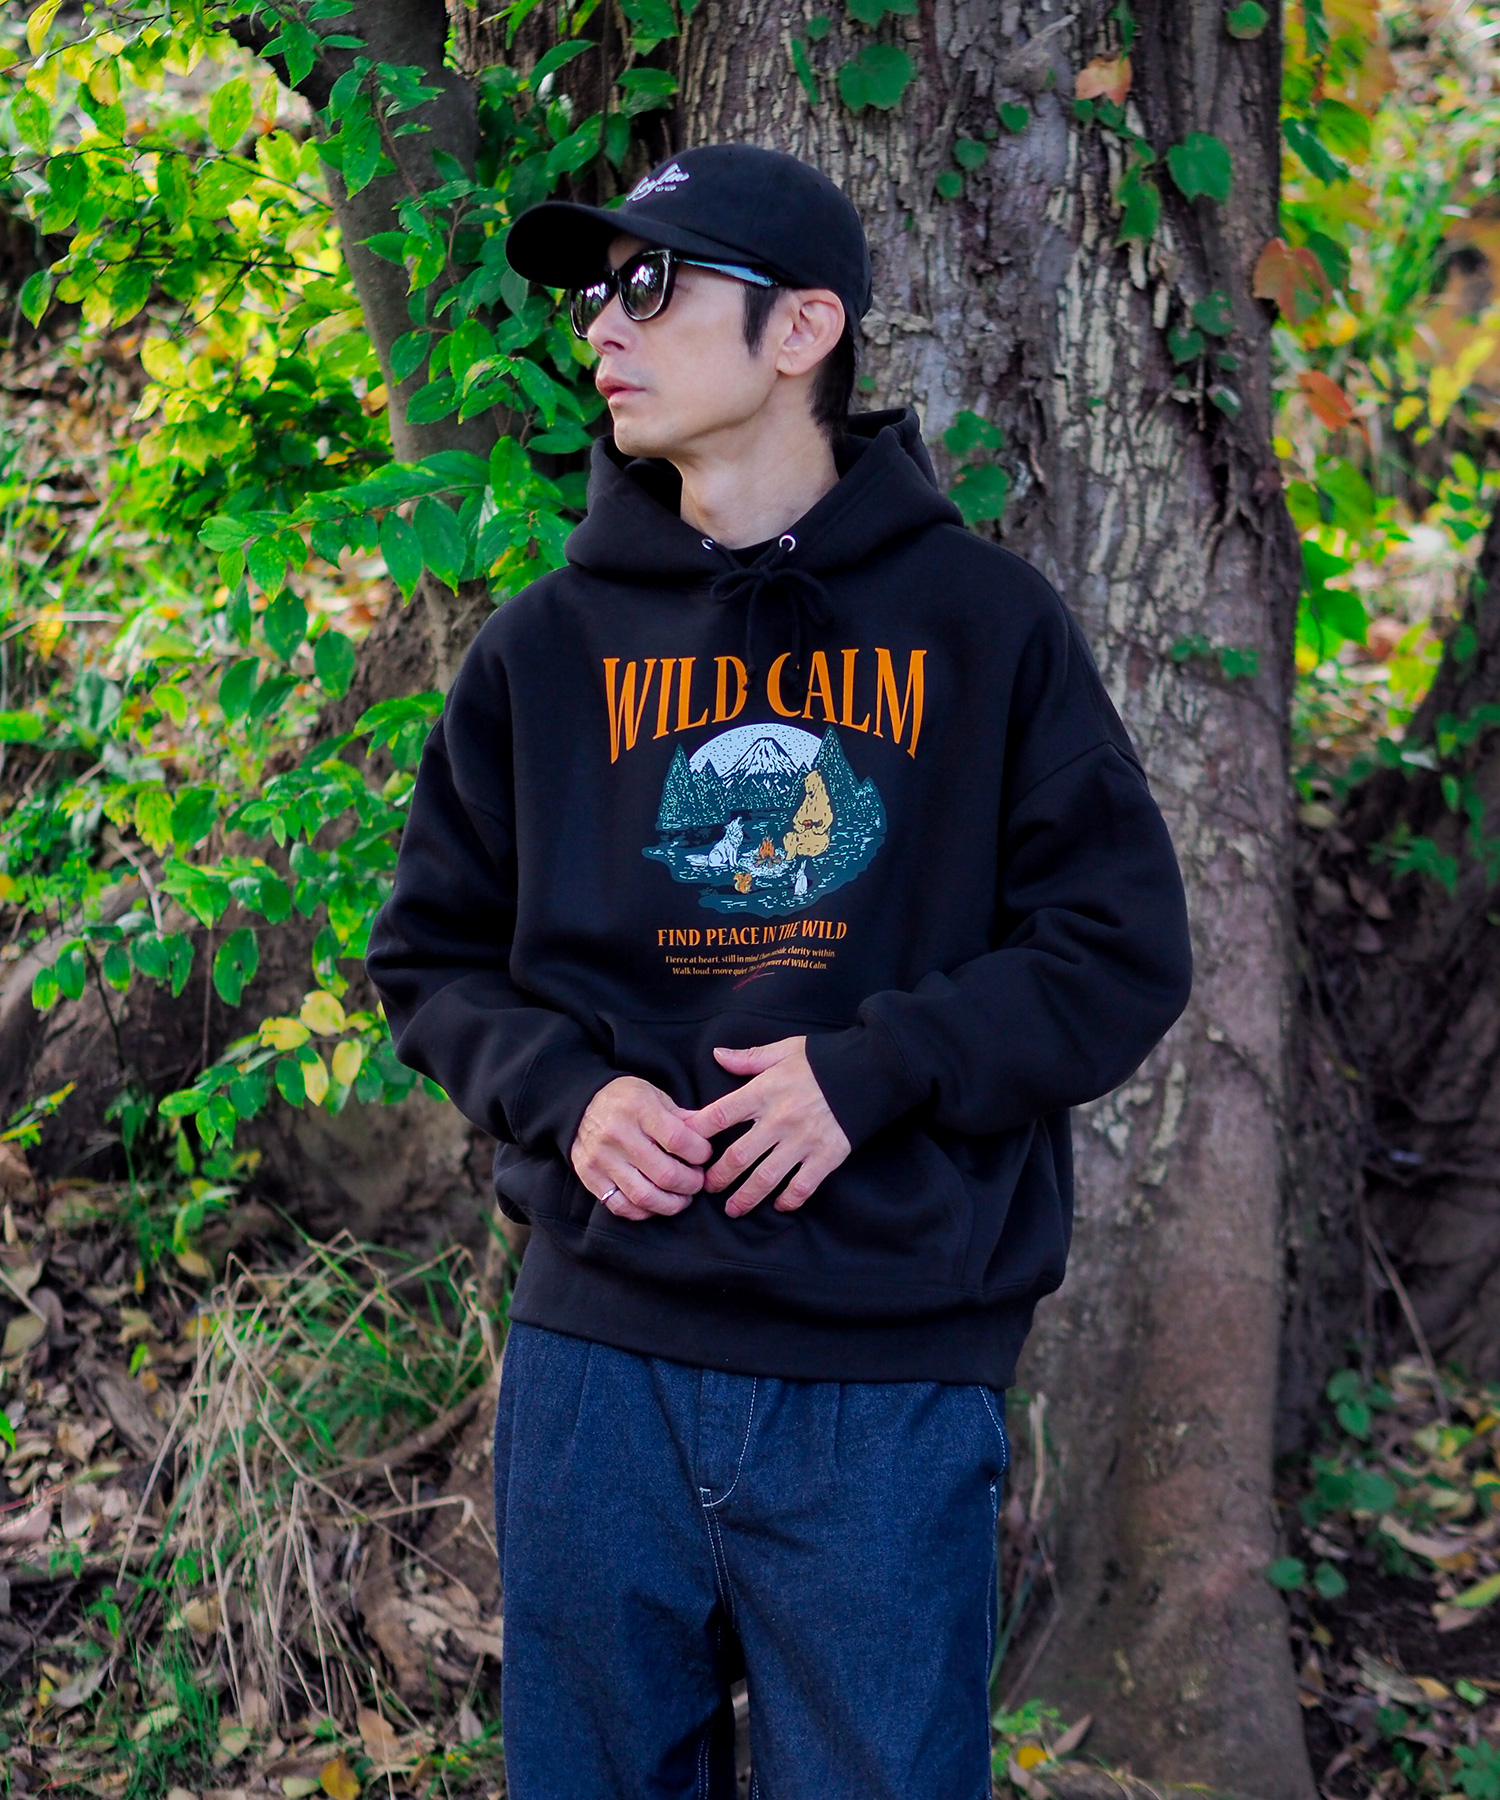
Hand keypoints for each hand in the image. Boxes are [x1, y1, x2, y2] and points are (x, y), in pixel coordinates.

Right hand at [571, 1076, 712, 1220]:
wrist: (580, 1104)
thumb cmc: (626, 1100)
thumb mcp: (655, 1096)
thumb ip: (682, 1118)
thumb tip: (710, 1136)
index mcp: (639, 1109)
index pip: (679, 1140)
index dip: (700, 1153)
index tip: (704, 1155)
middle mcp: (618, 1135)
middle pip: (666, 1174)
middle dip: (691, 1183)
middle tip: (698, 1180)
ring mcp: (602, 1160)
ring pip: (645, 1197)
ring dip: (672, 1204)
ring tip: (682, 1197)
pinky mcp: (590, 1178)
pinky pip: (621, 1207)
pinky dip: (644, 1212)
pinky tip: (657, 1203)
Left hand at [679, 1036, 850, 1218]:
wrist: (871, 1069)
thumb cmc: (823, 1059)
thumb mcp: (784, 1050)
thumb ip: (749, 1058)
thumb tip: (717, 1055)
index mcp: (764, 1091)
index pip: (719, 1116)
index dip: (697, 1133)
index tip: (684, 1146)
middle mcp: (780, 1119)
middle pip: (737, 1156)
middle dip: (718, 1178)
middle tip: (706, 1188)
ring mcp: (803, 1140)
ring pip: (765, 1178)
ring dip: (745, 1197)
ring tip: (733, 1208)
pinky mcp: (827, 1155)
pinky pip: (802, 1186)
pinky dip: (789, 1200)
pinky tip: (779, 1205)